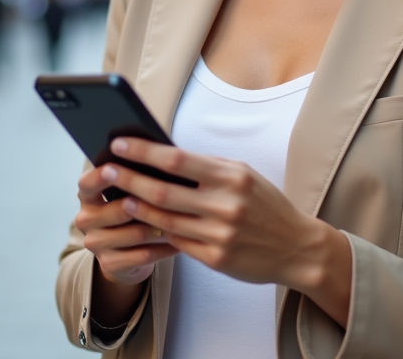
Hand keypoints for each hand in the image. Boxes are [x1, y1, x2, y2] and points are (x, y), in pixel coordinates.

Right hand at [75, 163, 178, 286]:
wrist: (124, 254)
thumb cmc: (132, 210)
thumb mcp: (127, 192)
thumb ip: (134, 177)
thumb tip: (159, 157)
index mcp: (87, 197)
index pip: (88, 183)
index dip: (101, 176)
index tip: (117, 166)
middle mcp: (85, 220)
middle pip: (118, 210)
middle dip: (146, 204)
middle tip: (172, 196)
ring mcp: (96, 244)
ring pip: (136, 234)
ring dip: (162, 226)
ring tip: (185, 218)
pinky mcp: (109, 264)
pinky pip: (145, 255)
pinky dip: (165, 247)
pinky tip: (180, 240)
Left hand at [100, 137, 353, 324]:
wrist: (297, 247)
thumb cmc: (265, 205)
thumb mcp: (243, 176)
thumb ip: (207, 168)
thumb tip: (163, 156)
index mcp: (231, 176)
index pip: (176, 160)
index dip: (143, 152)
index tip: (118, 144)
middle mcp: (224, 204)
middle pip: (162, 191)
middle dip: (129, 179)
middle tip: (105, 171)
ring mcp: (219, 234)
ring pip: (164, 219)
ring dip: (136, 208)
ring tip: (117, 198)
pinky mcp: (215, 258)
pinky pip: (176, 242)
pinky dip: (156, 231)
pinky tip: (141, 223)